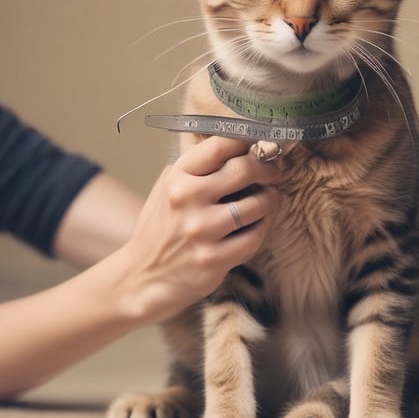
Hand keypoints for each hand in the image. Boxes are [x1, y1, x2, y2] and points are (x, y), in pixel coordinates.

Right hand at [121, 137, 280, 320]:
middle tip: (274, 172)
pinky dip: (263, 228)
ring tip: (268, 200)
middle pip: (245, 169)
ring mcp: (201, 230)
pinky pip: (255, 236)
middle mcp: (187, 199)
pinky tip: (258, 225)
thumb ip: (200, 168)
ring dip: (271, 200)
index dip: (249, 141)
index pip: (220, 145)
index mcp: (178, 176)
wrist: (144, 275)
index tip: (262, 145)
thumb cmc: (164, 227)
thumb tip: (245, 147)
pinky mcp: (213, 259)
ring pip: (258, 204)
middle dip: (268, 168)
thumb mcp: (170, 187)